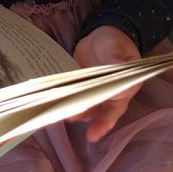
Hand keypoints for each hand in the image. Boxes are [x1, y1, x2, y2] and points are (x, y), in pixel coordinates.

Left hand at [68, 26, 141, 141]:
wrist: (102, 36)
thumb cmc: (116, 43)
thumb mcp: (117, 48)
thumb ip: (116, 58)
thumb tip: (117, 66)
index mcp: (122, 90)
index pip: (114, 111)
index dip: (103, 124)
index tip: (92, 135)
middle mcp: (107, 96)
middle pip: (94, 113)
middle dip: (81, 116)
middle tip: (68, 116)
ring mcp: (91, 92)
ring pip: (81, 106)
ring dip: (70, 109)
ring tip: (57, 111)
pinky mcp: (77, 86)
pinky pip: (70, 94)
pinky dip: (61, 97)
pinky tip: (50, 99)